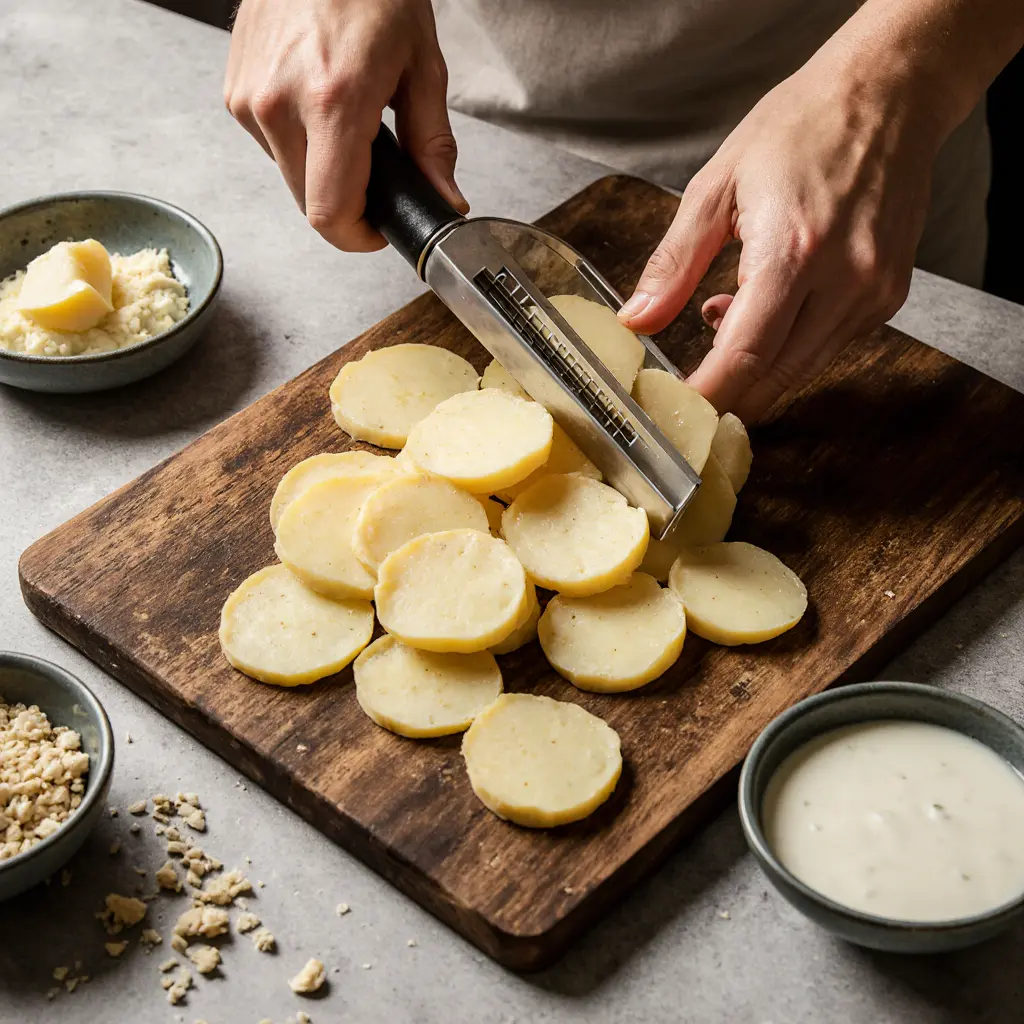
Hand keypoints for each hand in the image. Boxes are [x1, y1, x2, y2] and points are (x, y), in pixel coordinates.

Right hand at [224, 0, 467, 251]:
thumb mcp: (422, 66)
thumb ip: (433, 144)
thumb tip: (444, 200)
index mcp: (333, 102)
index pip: (331, 213)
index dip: (359, 237)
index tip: (380, 229)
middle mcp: (280, 104)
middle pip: (311, 204)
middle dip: (348, 202)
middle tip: (377, 170)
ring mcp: (249, 98)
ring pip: (291, 178)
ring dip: (322, 170)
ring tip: (348, 121)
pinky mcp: (234, 92)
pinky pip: (272, 146)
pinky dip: (300, 141)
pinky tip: (319, 102)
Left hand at [617, 47, 944, 421]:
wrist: (887, 94)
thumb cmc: (800, 127)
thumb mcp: (717, 186)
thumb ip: (674, 263)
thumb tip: (636, 320)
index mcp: (792, 251)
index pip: (742, 356)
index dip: (705, 395)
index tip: (672, 411)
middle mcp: (842, 281)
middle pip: (775, 378)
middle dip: (726, 396)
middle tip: (685, 385)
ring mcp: (873, 293)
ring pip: (802, 370)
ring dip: (755, 368)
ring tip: (722, 316)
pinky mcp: (888, 297)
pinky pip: (828, 346)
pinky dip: (789, 345)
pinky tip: (767, 307)